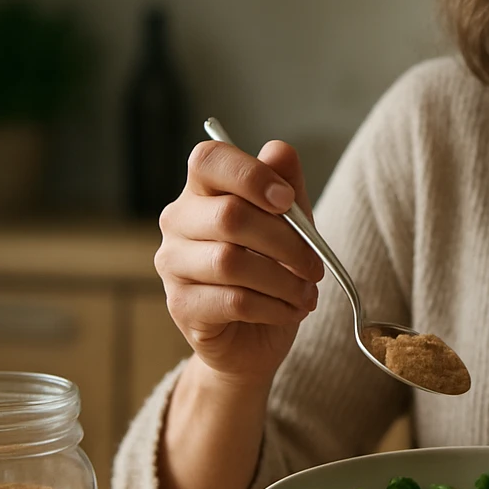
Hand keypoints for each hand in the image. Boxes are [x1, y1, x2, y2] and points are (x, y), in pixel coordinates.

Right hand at [155, 139, 325, 386]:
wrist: (253, 338)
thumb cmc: (270, 271)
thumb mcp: (290, 225)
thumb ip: (286, 185)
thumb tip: (279, 150)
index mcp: (202, 190)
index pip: (209, 160)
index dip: (251, 175)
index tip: (287, 201)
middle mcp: (178, 221)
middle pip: (229, 215)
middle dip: (286, 242)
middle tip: (315, 266)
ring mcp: (172, 264)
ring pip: (231, 261)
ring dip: (283, 280)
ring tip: (306, 294)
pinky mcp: (180, 306)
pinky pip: (233, 300)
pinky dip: (273, 306)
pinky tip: (289, 310)